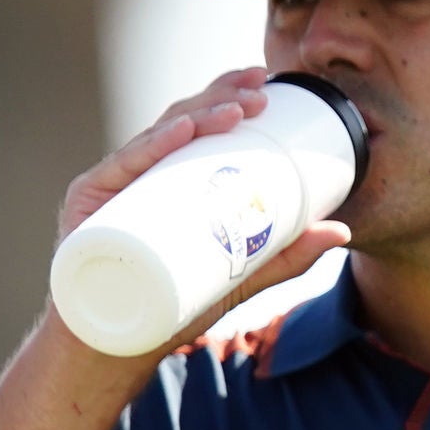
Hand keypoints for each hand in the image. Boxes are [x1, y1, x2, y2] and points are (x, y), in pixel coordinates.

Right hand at [46, 67, 352, 354]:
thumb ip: (285, 257)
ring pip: (156, 136)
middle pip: (181, 121)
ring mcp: (113, 185)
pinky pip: (121, 166)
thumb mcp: (238, 278)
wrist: (114, 346)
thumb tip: (342, 232)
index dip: (228, 95)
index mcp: (170, 179)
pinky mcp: (88, 202)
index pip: (199, 124)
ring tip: (235, 111)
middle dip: (222, 98)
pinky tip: (180, 132)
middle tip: (260, 95)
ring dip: (198, 114)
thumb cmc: (170, 308)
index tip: (266, 83)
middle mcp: (140, 174)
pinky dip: (151, 146)